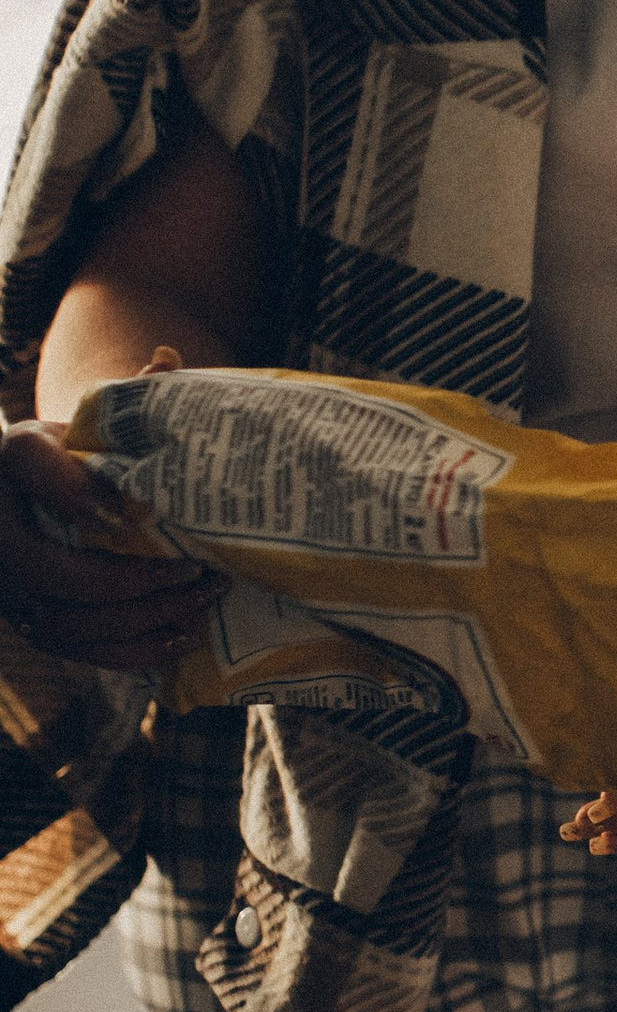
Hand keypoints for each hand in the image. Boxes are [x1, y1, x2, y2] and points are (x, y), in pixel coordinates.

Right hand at [0, 362, 218, 672]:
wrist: (26, 494)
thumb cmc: (74, 452)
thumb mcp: (89, 421)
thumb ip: (129, 400)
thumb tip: (170, 360)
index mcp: (13, 459)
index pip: (29, 465)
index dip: (79, 495)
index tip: (135, 515)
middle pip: (50, 570)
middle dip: (128, 579)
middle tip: (197, 569)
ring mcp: (11, 583)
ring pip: (65, 620)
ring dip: (140, 618)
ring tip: (201, 600)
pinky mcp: (32, 619)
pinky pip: (76, 649)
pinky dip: (131, 651)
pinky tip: (183, 636)